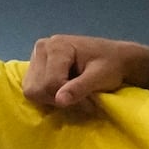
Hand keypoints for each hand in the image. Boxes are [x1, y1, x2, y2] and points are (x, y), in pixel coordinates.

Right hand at [23, 35, 148, 108]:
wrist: (116, 58)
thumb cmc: (111, 66)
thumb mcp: (99, 77)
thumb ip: (79, 88)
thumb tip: (59, 101)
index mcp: (57, 46)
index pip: (51, 83)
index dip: (68, 97)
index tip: (88, 102)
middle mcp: (42, 48)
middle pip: (36, 88)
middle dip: (57, 98)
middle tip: (80, 98)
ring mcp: (37, 56)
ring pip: (32, 90)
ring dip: (51, 98)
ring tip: (72, 92)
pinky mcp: (37, 65)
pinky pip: (33, 88)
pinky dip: (47, 95)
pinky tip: (63, 90)